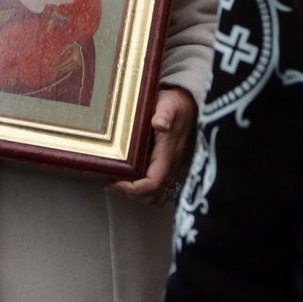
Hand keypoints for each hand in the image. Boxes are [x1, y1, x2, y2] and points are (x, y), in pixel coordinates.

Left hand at [110, 88, 195, 203]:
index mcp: (169, 154)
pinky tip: (130, 178)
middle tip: (112, 182)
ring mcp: (172, 170)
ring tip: (118, 182)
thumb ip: (165, 113)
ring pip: (157, 197)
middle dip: (132, 194)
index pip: (152, 184)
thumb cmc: (176, 104)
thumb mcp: (169, 104)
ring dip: (138, 195)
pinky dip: (144, 191)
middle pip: (153, 197)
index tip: (114, 181)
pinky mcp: (170, 169)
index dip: (132, 189)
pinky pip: (159, 190)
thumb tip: (160, 124)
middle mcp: (172, 167)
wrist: (190, 104)